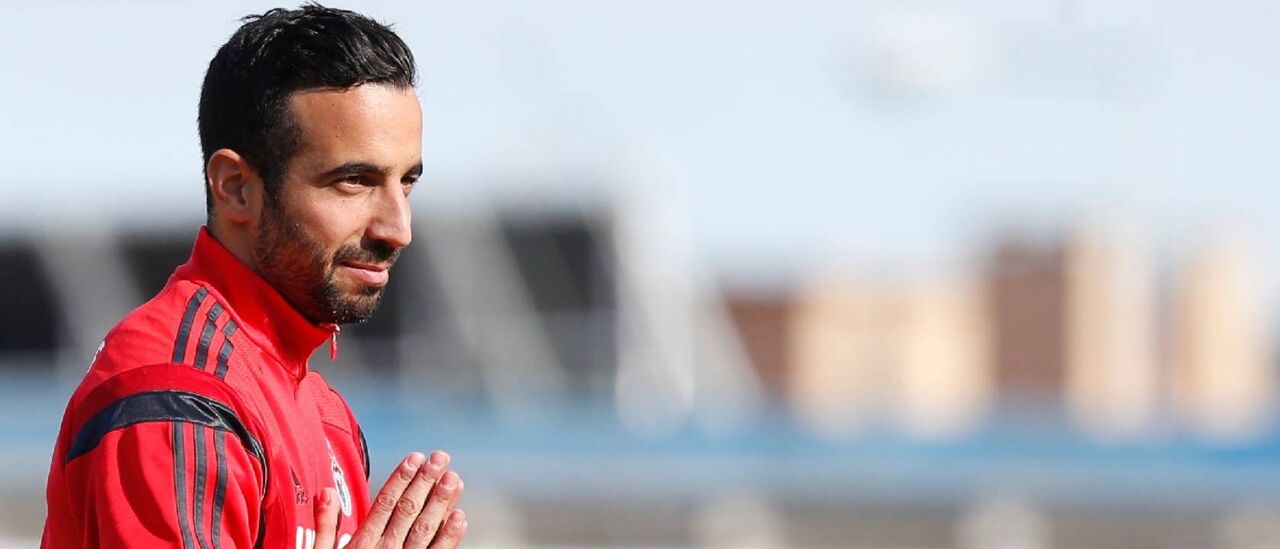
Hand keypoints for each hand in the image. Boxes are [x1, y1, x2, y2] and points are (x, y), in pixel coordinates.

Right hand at [315, 451, 467, 547]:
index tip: (415, 457)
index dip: (401, 478)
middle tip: (441, 457)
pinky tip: (460, 518)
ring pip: (425, 530)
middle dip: (425, 482)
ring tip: (454, 479)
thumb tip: (326, 493)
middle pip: (408, 510)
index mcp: (362, 543)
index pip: (384, 503)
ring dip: (441, 503)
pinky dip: (449, 538)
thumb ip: (325, 526)